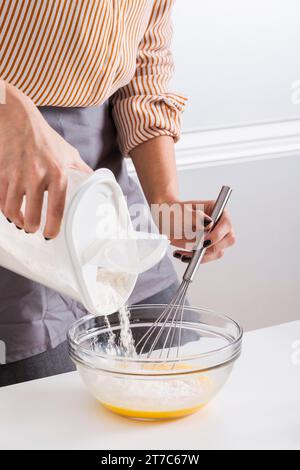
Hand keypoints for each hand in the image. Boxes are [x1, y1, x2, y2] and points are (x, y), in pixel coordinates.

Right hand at [0, 81, 90, 238]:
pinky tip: (10, 211)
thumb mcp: (68, 153)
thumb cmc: (45, 138)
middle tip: (34, 229)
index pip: (55, 208)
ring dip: (17, 221)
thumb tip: (94, 182)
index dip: (52, 227)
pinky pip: (0, 199)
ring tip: (22, 223)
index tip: (50, 235)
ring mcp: (16, 175)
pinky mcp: (1, 173)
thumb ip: (81, 170)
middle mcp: (36, 175)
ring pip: (12, 210)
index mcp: (57, 173)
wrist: (17, 119)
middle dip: (32, 227)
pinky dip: (4, 210)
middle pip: (31, 214)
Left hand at [152, 199, 235, 263]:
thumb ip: (196, 217)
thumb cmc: (174, 211)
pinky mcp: (208, 247)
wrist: (166, 218)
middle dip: (211, 247)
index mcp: (216, 209)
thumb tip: (209, 224)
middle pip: (228, 240)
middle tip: (193, 249)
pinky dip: (194, 259)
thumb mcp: (181, 212)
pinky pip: (207, 257)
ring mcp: (216, 236)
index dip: (218, 234)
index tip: (204, 242)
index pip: (226, 224)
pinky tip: (182, 255)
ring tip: (182, 253)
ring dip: (201, 256)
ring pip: (218, 252)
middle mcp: (219, 223)